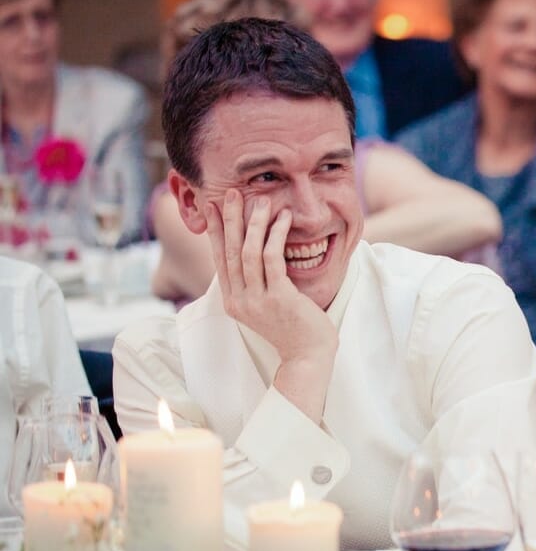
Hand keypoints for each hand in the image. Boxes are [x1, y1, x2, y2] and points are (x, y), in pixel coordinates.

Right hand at [204, 190, 337, 420]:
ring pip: (249, 252)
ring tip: (261, 201)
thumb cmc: (293, 330)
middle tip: (230, 193)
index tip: (212, 208)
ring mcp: (257, 300)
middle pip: (229, 251)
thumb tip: (253, 257)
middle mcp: (239, 300)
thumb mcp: (266, 307)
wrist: (308, 358)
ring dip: (254, 223)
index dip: (216, 231)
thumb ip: (256, 285)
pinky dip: (275, 236)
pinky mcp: (279, 298)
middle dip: (230, 219)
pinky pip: (273, 259)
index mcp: (233, 301)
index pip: (220, 259)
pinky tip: (282, 219)